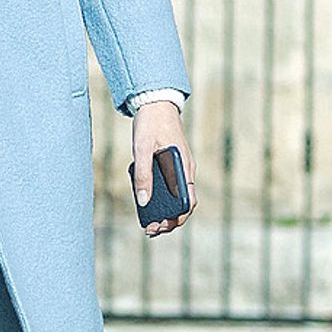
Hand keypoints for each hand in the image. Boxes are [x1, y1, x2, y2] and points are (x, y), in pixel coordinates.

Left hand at [131, 102, 197, 237]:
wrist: (156, 102)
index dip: (177, 218)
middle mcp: (185, 169)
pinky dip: (161, 197)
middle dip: (169, 220)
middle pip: (183, 202)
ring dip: (165, 211)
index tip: (160, 227)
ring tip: (148, 220)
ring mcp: (179, 166)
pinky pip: (170, 186)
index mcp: (183, 166)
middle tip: (150, 229)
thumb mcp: (143, 150)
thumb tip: (144, 202)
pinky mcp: (171, 163)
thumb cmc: (151, 124)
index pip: (189, 201)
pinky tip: (146, 200)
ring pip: (176, 195)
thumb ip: (143, 175)